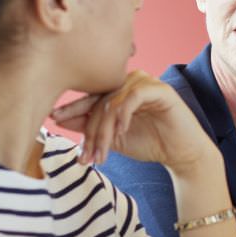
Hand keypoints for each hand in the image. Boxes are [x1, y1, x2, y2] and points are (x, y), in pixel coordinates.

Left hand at [49, 71, 213, 175]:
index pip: (91, 97)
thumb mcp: (113, 138)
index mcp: (119, 90)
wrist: (181, 154)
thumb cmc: (150, 144)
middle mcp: (131, 81)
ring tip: (103, 152)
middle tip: (85, 155)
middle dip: (90, 130)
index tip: (54, 119)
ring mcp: (147, 83)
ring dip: (105, 129)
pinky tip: (121, 132)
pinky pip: (133, 97)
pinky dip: (124, 115)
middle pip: (100, 101)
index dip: (72, 108)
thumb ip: (90, 127)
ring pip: (114, 101)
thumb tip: (59, 118)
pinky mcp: (161, 89)